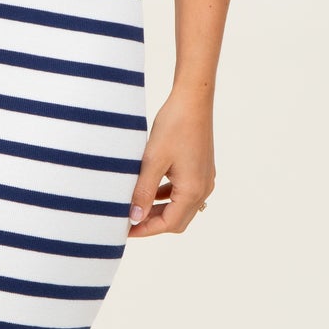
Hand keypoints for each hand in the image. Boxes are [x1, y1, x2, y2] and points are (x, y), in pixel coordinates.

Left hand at [127, 89, 214, 237]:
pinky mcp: (201, 170)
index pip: (169, 223)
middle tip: (126, 221)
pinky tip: (149, 191)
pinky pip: (183, 193)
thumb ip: (143, 191)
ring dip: (158, 211)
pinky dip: (166, 197)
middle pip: (177, 220)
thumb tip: (134, 217)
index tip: (123, 229)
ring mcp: (204, 180)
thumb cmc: (174, 125)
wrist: (193, 100)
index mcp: (193, 190)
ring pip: (180, 208)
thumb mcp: (153, 160)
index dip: (145, 229)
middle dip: (152, 224)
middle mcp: (203, 189)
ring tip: (134, 208)